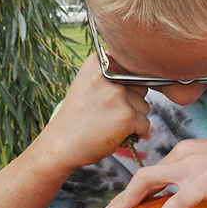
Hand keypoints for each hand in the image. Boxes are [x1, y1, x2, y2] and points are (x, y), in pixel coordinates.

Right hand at [38, 55, 150, 169]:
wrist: (60, 144)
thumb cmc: (77, 117)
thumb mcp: (87, 84)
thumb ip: (111, 75)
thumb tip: (146, 75)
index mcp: (98, 63)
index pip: (130, 70)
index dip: (125, 87)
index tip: (109, 99)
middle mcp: (109, 74)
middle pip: (141, 87)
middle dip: (131, 103)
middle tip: (107, 115)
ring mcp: (118, 94)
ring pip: (144, 106)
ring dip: (133, 119)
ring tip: (109, 124)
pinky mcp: (127, 115)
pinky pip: (144, 124)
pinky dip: (134, 133)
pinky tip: (115, 134)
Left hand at [100, 132, 206, 207]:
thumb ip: (205, 186)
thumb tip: (194, 205)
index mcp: (189, 152)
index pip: (155, 173)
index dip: (138, 193)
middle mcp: (185, 154)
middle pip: (143, 175)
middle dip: (122, 197)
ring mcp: (194, 166)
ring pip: (148, 182)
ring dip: (126, 203)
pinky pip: (176, 202)